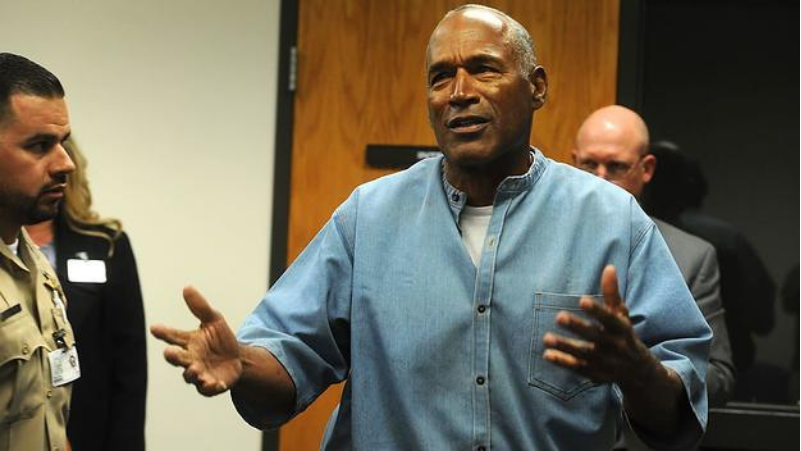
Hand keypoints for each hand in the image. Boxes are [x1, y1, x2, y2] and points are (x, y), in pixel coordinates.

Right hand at [150, 286, 242, 395]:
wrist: (238, 359)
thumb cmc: (220, 339)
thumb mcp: (214, 320)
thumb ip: (200, 307)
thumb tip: (187, 287)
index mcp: (188, 342)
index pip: (173, 336)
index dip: (163, 332)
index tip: (154, 328)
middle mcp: (190, 359)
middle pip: (177, 358)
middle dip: (173, 356)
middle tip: (169, 352)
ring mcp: (199, 374)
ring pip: (190, 376)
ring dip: (191, 373)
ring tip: (195, 369)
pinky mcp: (210, 386)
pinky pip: (207, 389)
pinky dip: (211, 387)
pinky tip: (216, 383)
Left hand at [542, 265, 654, 387]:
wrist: (638, 370)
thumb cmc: (623, 334)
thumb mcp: (621, 314)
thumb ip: (612, 293)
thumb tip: (609, 267)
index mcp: (622, 329)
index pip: (609, 319)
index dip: (596, 311)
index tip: (581, 300)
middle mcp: (616, 347)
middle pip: (595, 337)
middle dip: (577, 327)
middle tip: (558, 317)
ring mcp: (606, 362)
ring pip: (584, 354)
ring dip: (565, 347)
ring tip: (546, 339)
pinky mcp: (596, 374)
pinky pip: (578, 368)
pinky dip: (563, 362)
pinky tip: (548, 354)